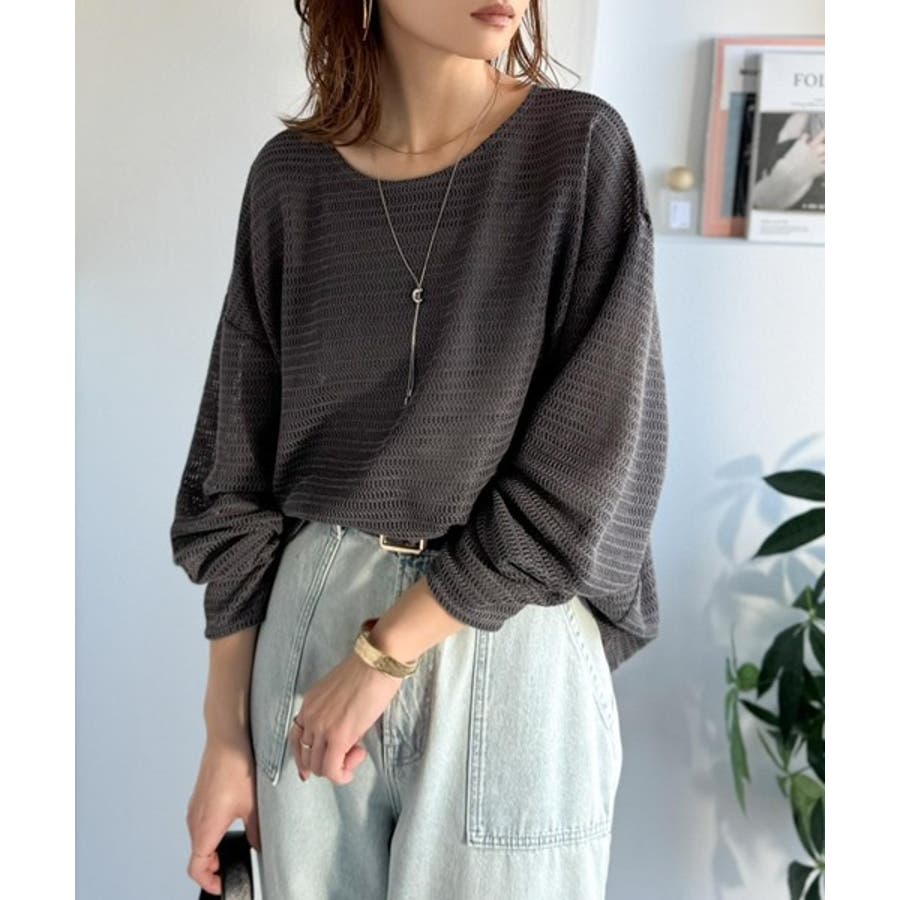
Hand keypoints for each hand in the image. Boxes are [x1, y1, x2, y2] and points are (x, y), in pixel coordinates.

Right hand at [186, 734, 260, 895]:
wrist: (226, 738)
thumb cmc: (236, 767)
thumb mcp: (253, 804)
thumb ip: (256, 831)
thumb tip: (260, 846)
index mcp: (205, 827)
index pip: (197, 867)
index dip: (209, 882)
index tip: (224, 885)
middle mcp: (195, 820)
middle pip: (197, 856)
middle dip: (213, 867)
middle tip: (233, 869)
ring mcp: (195, 807)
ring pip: (198, 840)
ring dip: (212, 850)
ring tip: (233, 849)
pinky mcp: (200, 797)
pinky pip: (200, 824)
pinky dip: (210, 833)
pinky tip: (229, 825)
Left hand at [290, 650, 404, 784]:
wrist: (377, 664)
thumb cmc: (367, 673)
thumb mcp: (340, 694)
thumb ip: (333, 714)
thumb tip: (341, 739)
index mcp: (309, 703)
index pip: (295, 739)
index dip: (301, 759)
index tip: (308, 772)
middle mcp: (309, 716)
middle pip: (307, 758)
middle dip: (328, 763)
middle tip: (352, 752)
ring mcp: (321, 727)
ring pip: (319, 767)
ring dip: (338, 768)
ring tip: (358, 752)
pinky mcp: (338, 736)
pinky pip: (332, 770)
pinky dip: (342, 775)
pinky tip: (357, 760)